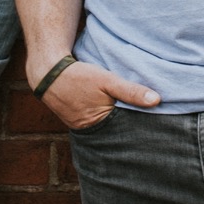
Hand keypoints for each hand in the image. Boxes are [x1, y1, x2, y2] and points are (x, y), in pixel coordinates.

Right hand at [35, 59, 159, 130]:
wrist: (47, 71)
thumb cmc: (78, 76)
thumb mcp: (107, 80)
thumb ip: (131, 91)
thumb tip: (157, 100)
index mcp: (99, 126)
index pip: (126, 132)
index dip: (139, 126)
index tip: (154, 125)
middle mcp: (89, 131)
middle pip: (116, 131)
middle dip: (128, 126)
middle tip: (148, 123)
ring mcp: (81, 126)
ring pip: (105, 125)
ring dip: (116, 120)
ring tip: (132, 116)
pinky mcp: (76, 119)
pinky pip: (95, 120)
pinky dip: (104, 115)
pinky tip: (111, 108)